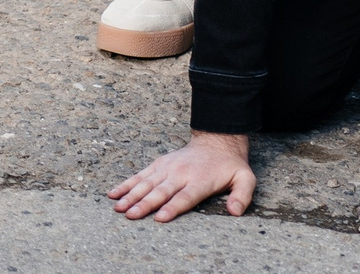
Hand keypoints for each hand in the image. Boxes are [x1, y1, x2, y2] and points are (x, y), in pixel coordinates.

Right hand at [109, 132, 254, 221]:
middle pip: (160, 192)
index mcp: (200, 180)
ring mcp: (167, 168)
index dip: (172, 208)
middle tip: (130, 215)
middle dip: (143, 204)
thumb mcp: (245, 179)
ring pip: (146, 183)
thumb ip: (242, 195)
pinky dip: (126, 184)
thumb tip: (235, 212)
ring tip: (117, 207)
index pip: (184, 197)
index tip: (159, 217)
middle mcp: (180, 174)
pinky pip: (140, 175)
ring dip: (130, 195)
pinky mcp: (159, 164)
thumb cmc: (230, 166)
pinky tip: (114, 193)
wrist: (216, 141)